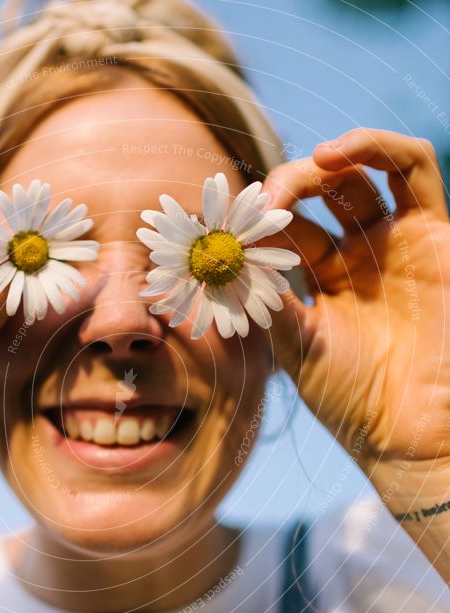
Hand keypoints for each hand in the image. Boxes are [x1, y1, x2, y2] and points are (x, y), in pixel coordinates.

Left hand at [263, 129, 449, 479]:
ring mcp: (395, 242)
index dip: (258, 218)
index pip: (286, 226)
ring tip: (293, 181)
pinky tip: (333, 156)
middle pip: (319, 193)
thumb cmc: (349, 397)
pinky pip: (414, 168)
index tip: (228, 226)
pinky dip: (377, 146)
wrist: (406, 430)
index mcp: (322, 278)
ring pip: (361, 172)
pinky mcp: (434, 234)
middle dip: (285, 188)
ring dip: (323, 161)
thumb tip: (220, 256)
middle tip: (259, 205)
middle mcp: (358, 254)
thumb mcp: (293, 344)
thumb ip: (264, 297)